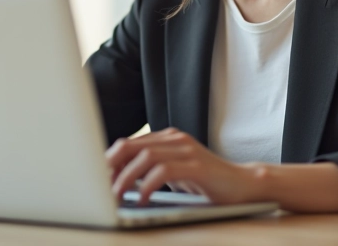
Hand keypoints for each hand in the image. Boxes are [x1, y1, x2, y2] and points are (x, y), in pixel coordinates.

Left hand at [106, 127, 259, 205]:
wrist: (243, 185)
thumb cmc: (206, 182)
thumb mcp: (174, 173)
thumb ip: (151, 170)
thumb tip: (117, 180)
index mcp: (167, 138)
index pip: (128, 143)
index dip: (108, 161)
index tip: (94, 179)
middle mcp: (175, 139)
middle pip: (131, 146)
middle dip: (111, 167)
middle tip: (99, 187)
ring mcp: (186, 150)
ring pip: (144, 157)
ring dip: (125, 178)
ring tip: (117, 196)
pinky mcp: (196, 166)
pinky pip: (163, 171)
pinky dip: (148, 185)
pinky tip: (143, 199)